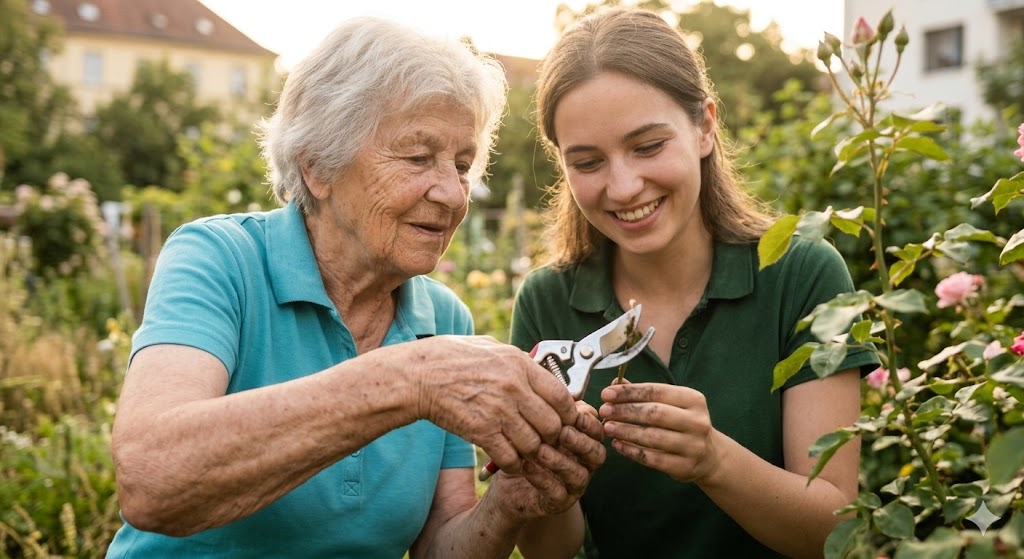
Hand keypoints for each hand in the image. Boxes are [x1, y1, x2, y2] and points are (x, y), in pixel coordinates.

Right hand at [410, 335, 578, 475]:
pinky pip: (511, 458)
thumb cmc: (452, 358)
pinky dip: (514, 463)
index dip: (568, 413)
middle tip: (547, 439)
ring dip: (534, 452)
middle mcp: (514, 389)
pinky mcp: (481, 432)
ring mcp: (498, 412)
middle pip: (553, 425)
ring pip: (535, 445)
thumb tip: (541, 372)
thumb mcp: (491, 348)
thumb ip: (519, 361)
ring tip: (528, 450)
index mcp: (519, 365)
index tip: (564, 419)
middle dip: (554, 437)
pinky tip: (510, 459)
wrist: (419, 376)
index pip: (561, 396)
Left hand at [488, 401, 604, 518]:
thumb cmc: (527, 446)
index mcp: (584, 443)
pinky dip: (543, 479)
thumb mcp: (538, 424)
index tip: (576, 414)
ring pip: (578, 475)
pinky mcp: (558, 503)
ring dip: (560, 461)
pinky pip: (557, 493)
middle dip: (581, 443)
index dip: (590, 424)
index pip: (597, 433)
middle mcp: (584, 465)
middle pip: (596, 455)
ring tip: (540, 450)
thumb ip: (553, 412)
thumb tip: (568, 396)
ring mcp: (574, 486)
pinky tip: (527, 466)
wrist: (507, 480)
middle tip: (563, 433)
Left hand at [599, 382, 718, 482]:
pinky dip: (631, 451)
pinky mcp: (684, 466)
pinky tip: (618, 445)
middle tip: (604, 410)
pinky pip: (652, 458)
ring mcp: (693, 445)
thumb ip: (644, 395)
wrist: (709, 457)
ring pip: (653, 437)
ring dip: (626, 431)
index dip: (630, 392)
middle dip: (625, 411)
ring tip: (608, 427)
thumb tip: (614, 385)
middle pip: (655, 413)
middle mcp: (697, 421)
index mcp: (693, 399)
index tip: (607, 393)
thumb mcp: (671, 405)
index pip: (657, 391)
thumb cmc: (682, 424)